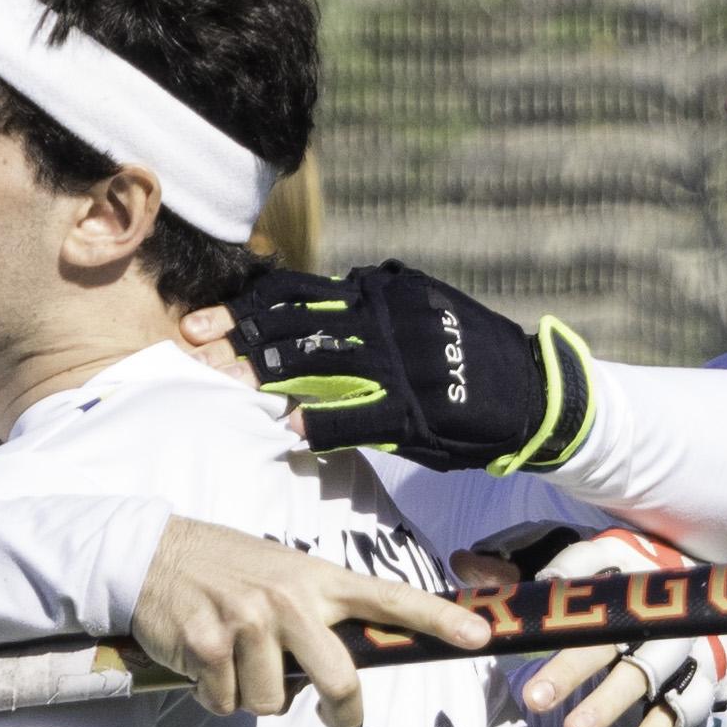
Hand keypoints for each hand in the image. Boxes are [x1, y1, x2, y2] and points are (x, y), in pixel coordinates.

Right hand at [133, 517, 490, 726]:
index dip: (438, 620)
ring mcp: (249, 622)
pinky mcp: (210, 646)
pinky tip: (205, 663)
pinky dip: (214, 697)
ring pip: (275, 703)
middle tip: (337, 720)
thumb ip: (321, 615)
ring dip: (254, 697)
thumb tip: (348, 672)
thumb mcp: (284, 574)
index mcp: (318, 579)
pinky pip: (228, 704)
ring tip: (236, 661)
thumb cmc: (228, 570)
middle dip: (341, 713)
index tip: (478, 637)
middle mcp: (289, 599)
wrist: (152, 553)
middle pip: (340, 680)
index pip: (390, 599)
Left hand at [231, 260, 596, 473]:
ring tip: (226, 388)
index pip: (295, 294)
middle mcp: (383, 318)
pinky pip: (354, 418)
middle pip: (292, 326)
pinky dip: (319, 427)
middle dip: (238, 343)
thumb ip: (364, 316)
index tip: (199, 326)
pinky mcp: (415, 405)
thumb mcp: (415, 316)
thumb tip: (310, 319)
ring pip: (314, 365)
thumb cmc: (465, 361)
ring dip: (265, 379)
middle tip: (194, 352)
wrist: (532, 393)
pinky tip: (290, 434)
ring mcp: (398, 361)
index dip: (243, 311)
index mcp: (379, 293)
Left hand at [504, 527, 726, 726]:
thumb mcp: (574, 574)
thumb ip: (518, 573)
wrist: (698, 604)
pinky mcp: (707, 675)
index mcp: (622, 560)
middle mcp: (656, 600)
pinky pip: (686, 705)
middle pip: (612, 630)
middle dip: (572, 665)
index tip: (528, 611)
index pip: (586, 563)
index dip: (558, 583)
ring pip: (647, 670)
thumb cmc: (617, 590)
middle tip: (534, 700)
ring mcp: (685, 639)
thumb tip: (463, 566)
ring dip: (610, 702)